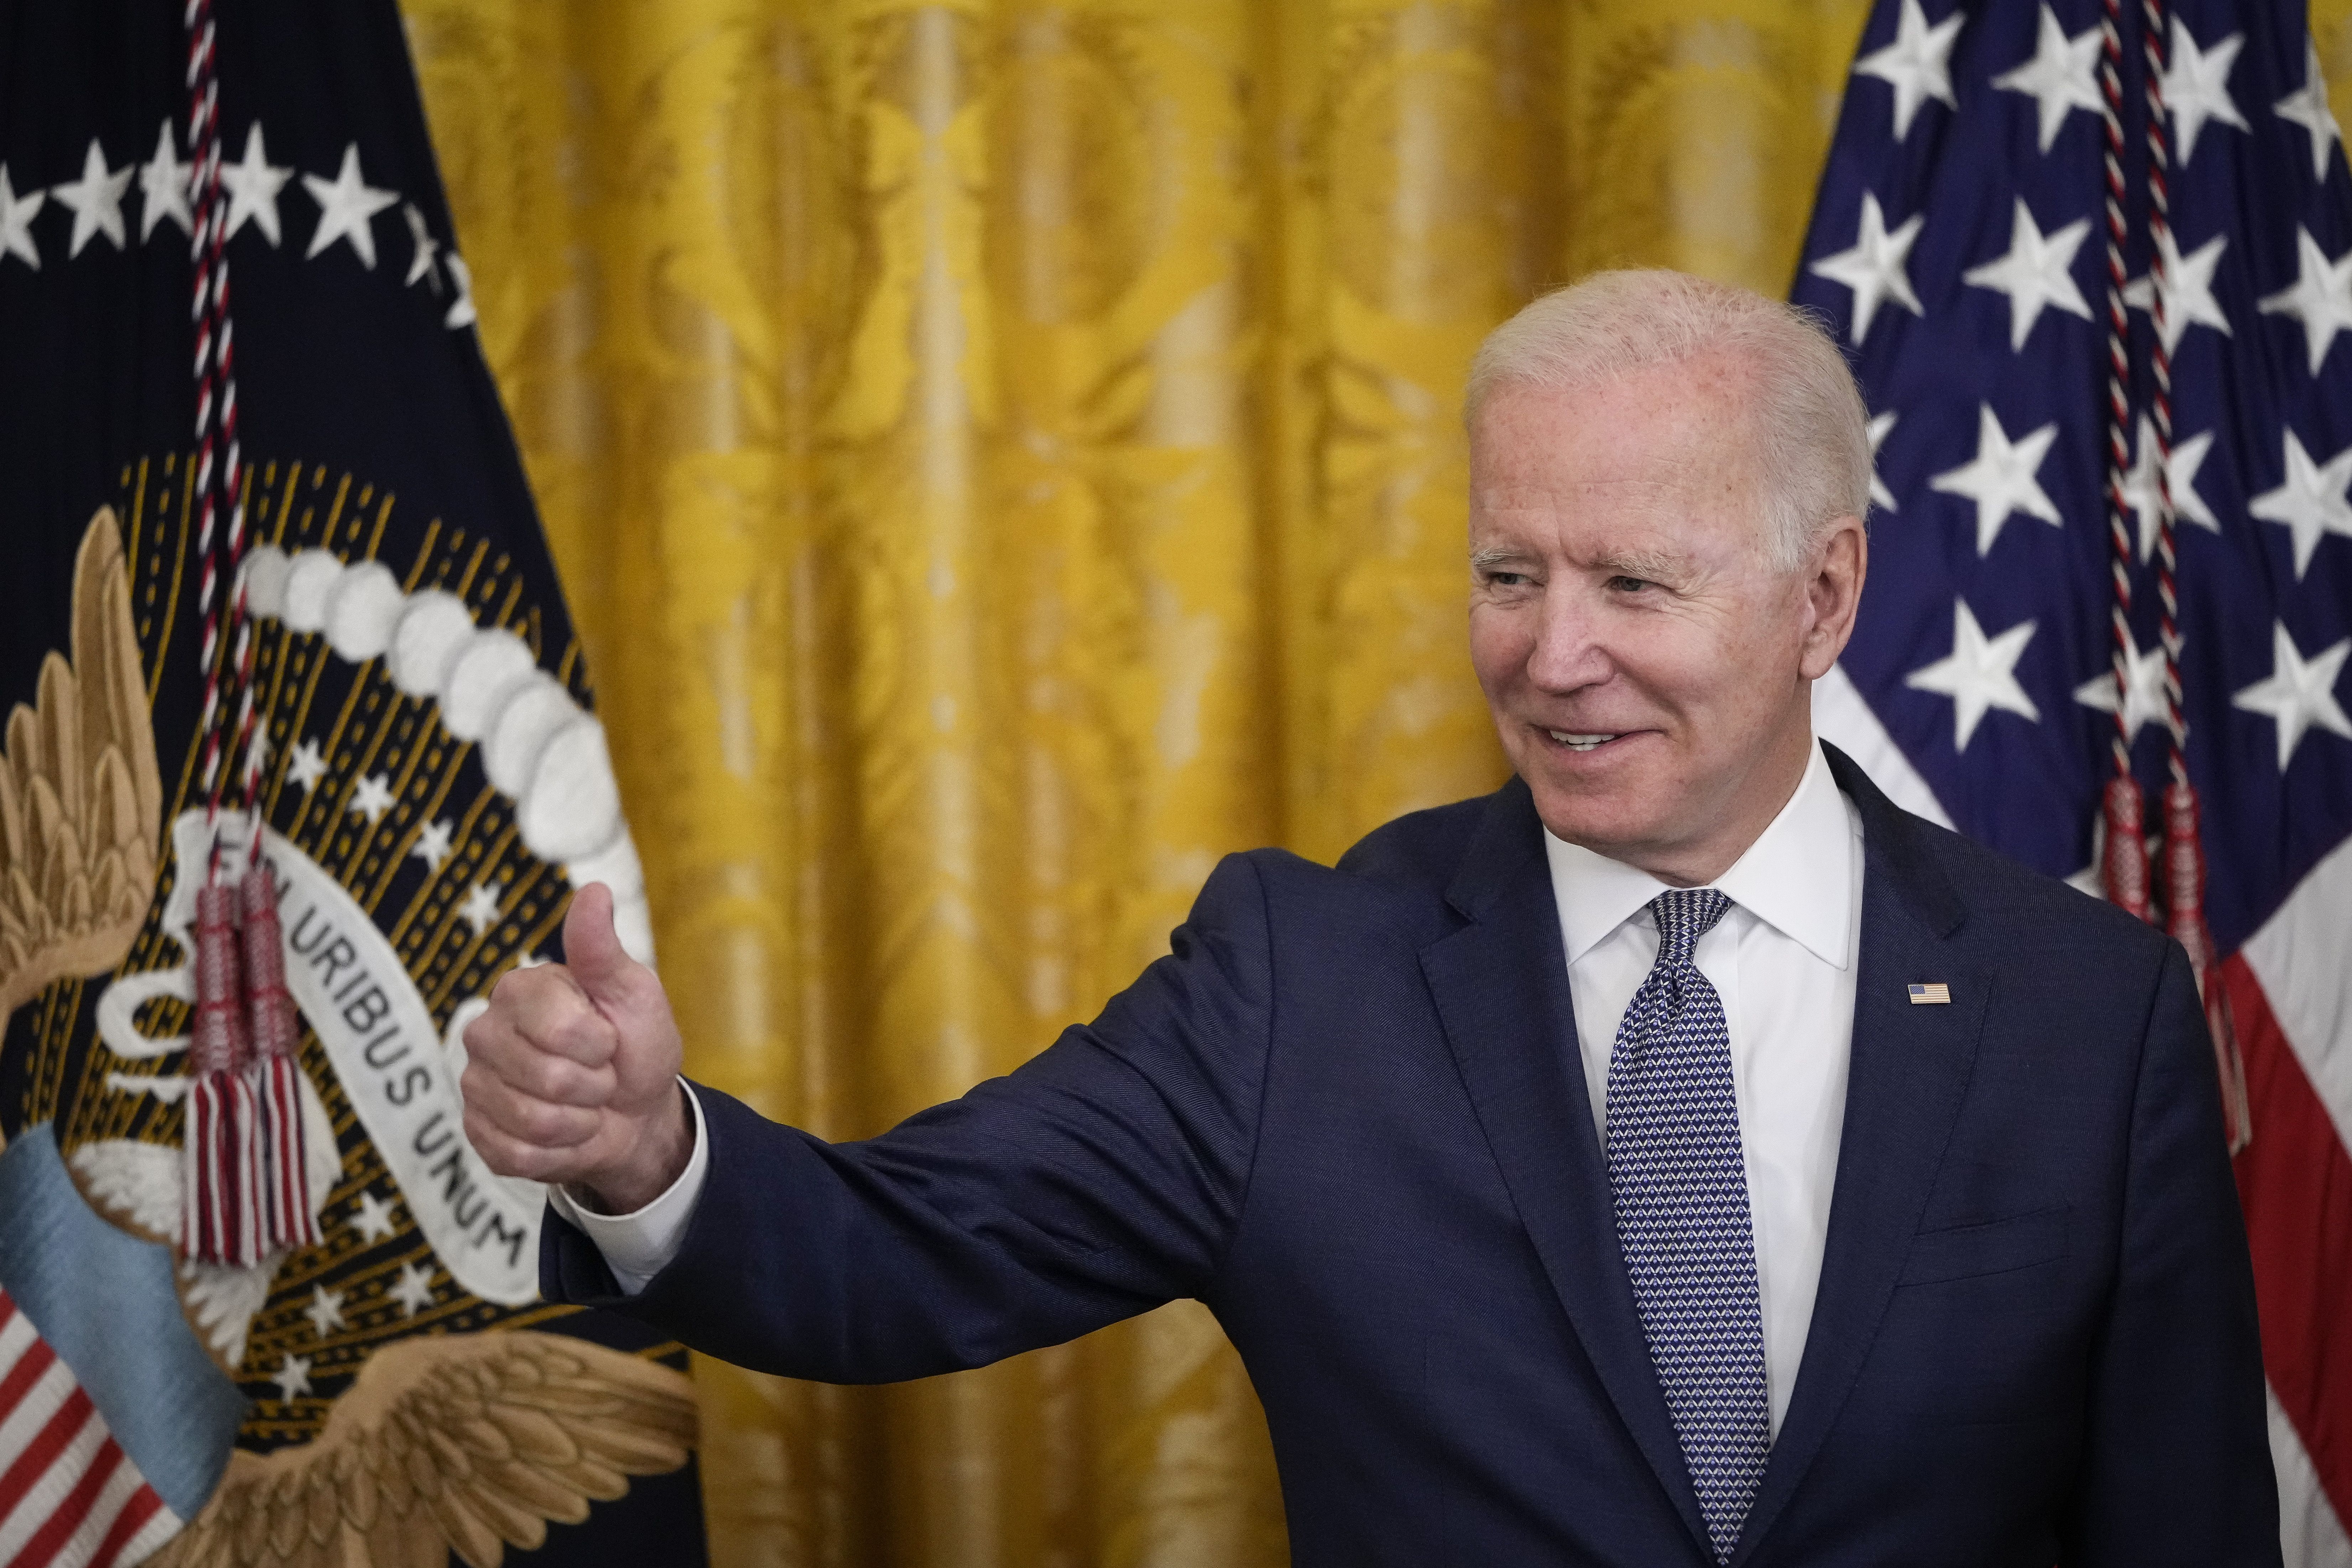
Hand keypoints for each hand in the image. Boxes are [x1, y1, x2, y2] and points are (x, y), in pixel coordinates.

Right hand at [461, 882, 690, 1213]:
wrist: (637, 1111)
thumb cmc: (635, 1045)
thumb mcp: (633, 993)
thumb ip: (602, 950)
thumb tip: (593, 891)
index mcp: (520, 991)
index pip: (558, 1028)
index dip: (600, 1044)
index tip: (609, 1039)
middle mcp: (485, 1033)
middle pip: (545, 1078)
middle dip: (593, 1086)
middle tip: (600, 1076)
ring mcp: (476, 1085)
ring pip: (532, 1120)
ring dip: (580, 1122)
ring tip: (586, 1104)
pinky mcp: (478, 1133)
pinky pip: (516, 1154)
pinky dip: (558, 1151)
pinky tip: (566, 1133)